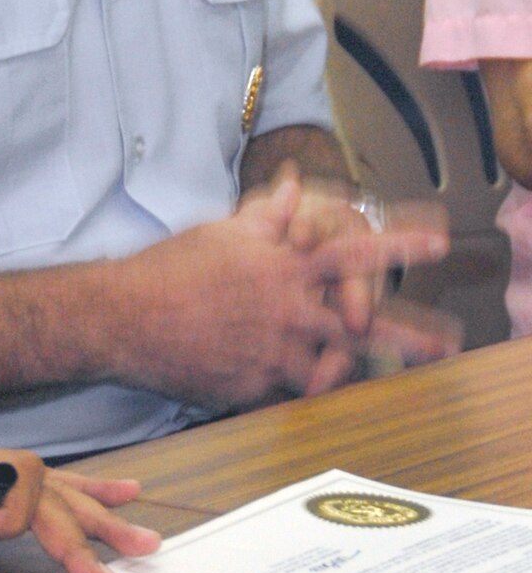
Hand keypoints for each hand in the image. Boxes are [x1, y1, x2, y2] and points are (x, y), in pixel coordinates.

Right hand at [112, 174, 447, 408]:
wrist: (125, 319)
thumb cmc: (170, 269)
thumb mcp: (220, 233)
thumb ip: (266, 213)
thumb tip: (293, 180)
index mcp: (281, 267)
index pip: (351, 250)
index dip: (397, 245)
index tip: (437, 243)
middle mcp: (284, 311)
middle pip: (360, 325)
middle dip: (408, 336)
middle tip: (446, 344)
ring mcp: (270, 353)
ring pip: (329, 368)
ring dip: (356, 372)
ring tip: (385, 378)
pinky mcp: (251, 388)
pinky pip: (285, 392)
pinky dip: (296, 387)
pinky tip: (306, 389)